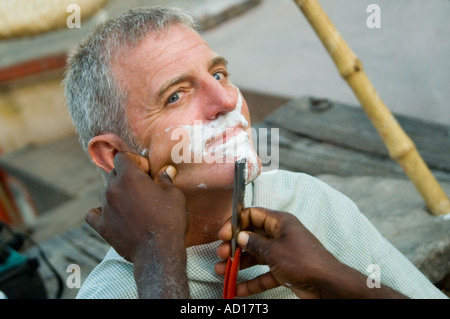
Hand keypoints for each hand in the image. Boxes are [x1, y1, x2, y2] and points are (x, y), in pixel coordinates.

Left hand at [86, 152, 187, 262]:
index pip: (123, 157)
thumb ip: (166, 180)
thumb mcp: (174, 195)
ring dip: (118, 194)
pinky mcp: (101, 226)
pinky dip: (100, 212)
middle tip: (144, 189)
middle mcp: (113, 189)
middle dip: (127, 177)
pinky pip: (93, 214)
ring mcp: (105, 207)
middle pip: (114, 173)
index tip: (148, 172)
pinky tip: (111, 215)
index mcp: (130, 176)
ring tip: (134, 205)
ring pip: (106, 192)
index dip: (136, 161)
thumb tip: (166, 171)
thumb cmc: (169, 220)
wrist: (158, 251)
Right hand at [216, 207, 333, 297]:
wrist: (328, 285)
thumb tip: (240, 237)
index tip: (223, 235)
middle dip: (234, 246)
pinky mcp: (284, 270)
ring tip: (222, 270)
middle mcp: (280, 235)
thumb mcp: (274, 251)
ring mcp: (282, 253)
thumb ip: (254, 243)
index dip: (236, 223)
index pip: (253, 215)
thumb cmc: (304, 262)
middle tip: (221, 254)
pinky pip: (264, 274)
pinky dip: (252, 281)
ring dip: (239, 264)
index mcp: (280, 222)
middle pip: (252, 236)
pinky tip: (238, 289)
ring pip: (256, 256)